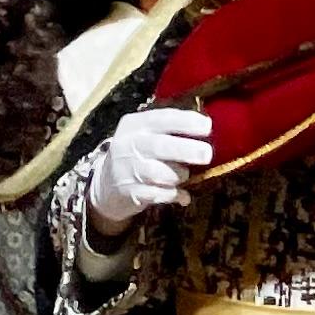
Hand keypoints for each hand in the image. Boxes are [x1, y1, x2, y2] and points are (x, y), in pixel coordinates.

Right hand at [88, 103, 213, 236]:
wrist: (107, 184)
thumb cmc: (137, 154)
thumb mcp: (145, 134)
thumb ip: (170, 129)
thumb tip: (206, 128)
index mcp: (134, 124)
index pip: (161, 119)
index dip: (185, 121)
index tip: (207, 126)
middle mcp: (128, 144)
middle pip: (159, 146)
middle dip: (186, 150)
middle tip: (207, 154)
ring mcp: (126, 169)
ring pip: (159, 173)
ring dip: (179, 175)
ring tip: (184, 174)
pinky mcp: (129, 192)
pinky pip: (158, 194)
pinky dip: (175, 195)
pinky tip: (184, 195)